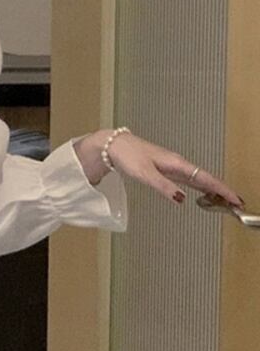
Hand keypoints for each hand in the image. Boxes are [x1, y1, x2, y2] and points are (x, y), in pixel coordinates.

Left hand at [81, 129, 245, 208]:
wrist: (113, 146)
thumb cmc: (128, 156)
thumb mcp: (144, 173)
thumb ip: (163, 186)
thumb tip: (182, 199)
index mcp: (176, 163)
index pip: (205, 178)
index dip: (221, 189)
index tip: (235, 200)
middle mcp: (177, 164)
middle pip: (205, 179)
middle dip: (222, 191)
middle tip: (237, 205)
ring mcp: (172, 166)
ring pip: (198, 179)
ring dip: (212, 190)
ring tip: (226, 202)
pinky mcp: (165, 169)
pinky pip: (189, 179)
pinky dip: (199, 187)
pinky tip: (202, 193)